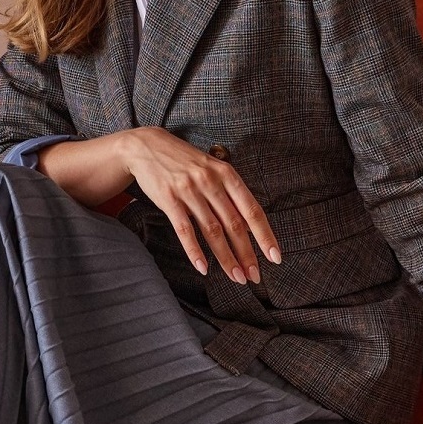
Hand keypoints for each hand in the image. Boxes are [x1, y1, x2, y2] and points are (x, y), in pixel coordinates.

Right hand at [121, 127, 281, 283]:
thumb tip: (250, 224)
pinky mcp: (169, 199)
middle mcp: (211, 182)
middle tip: (255, 277)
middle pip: (235, 224)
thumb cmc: (185, 161)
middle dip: (247, 254)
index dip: (265, 236)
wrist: (147, 146)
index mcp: (227, 174)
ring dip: (226, 258)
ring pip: (213, 231)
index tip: (274, 257)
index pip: (252, 210)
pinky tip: (203, 268)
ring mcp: (190, 190)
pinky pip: (185, 230)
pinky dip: (195, 251)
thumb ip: (230, 192)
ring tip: (236, 277)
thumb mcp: (212, 168)